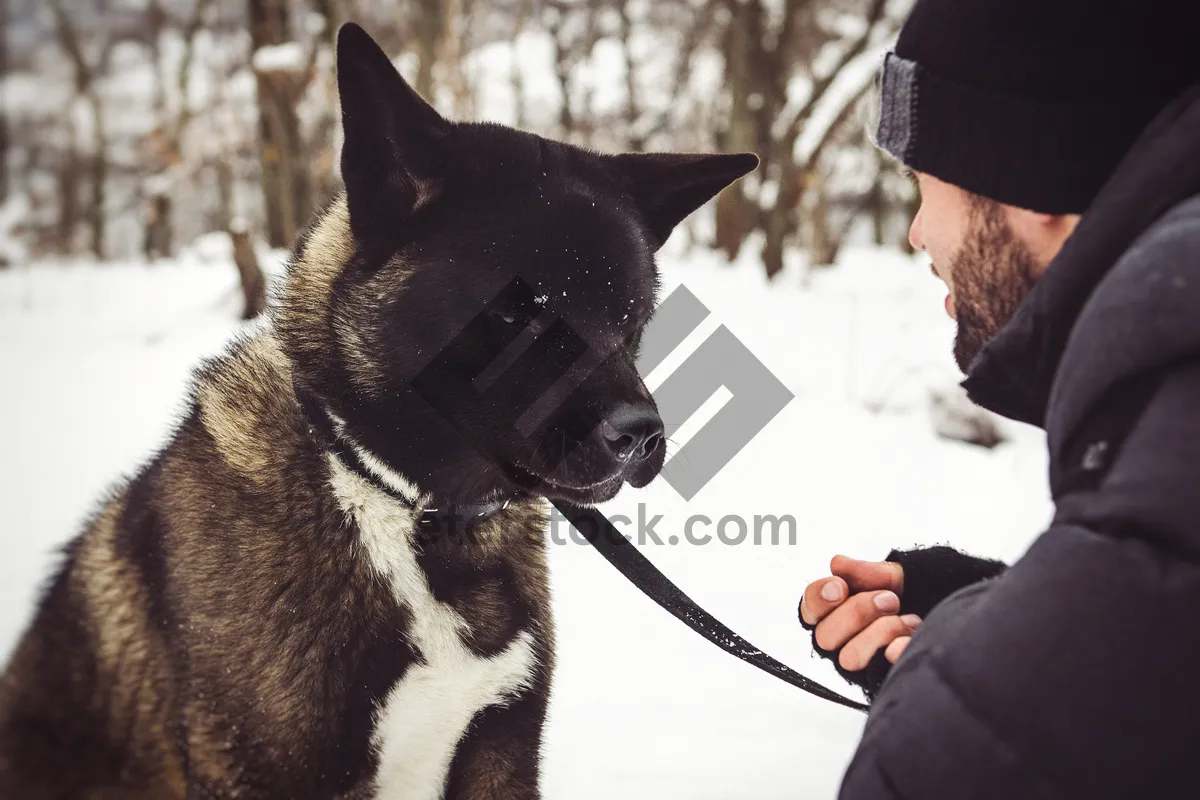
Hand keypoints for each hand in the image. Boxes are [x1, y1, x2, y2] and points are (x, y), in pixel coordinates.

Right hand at [800, 555, 920, 669]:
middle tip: (890, 599)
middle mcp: (844, 642)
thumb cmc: (922, 599)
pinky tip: (910, 638)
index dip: (819, 598)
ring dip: (880, 632)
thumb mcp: (898, 578)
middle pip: (825, 636)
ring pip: (848, 657)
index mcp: (839, 613)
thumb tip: (837, 564)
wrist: (955, 622)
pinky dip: (896, 650)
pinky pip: (879, 673)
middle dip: (858, 612)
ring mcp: (863, 665)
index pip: (810, 609)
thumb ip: (867, 571)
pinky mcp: (883, 681)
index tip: (840, 587)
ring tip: (908, 620)